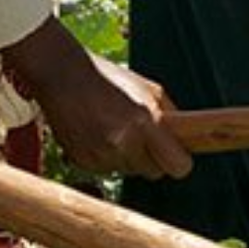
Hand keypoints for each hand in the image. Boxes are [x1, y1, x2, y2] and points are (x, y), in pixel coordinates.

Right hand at [6, 16, 192, 180]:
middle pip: (154, 173)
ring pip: (130, 172)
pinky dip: (106, 158)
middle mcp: (123, 142)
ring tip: (115, 130)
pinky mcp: (82, 161)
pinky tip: (98, 134)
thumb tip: (187, 138)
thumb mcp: (149, 88)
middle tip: (143, 139)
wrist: (61, 74)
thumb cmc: (107, 77)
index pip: (178, 166)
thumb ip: (171, 114)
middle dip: (153, 159)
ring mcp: (101, 154)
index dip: (179, 162)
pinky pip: (106, 170)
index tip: (177, 156)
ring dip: (128, 158)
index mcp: (145, 121)